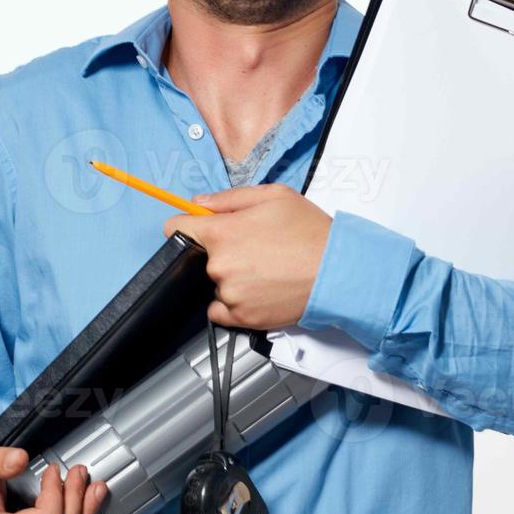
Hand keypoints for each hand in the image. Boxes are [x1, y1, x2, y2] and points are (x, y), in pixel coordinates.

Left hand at [164, 183, 332, 330]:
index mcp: (222, 232)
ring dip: (233, 278)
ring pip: (216, 283)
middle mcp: (220, 265)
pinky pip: (221, 310)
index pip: (176, 228)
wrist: (338, 271)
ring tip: (265, 270)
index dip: (186, 226)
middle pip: (201, 258)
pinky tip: (259, 290)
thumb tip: (200, 203)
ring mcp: (230, 294)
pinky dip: (235, 303)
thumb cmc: (311, 232)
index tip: (196, 230)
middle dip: (222, 252)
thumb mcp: (274, 196)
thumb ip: (230, 198)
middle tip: (255, 248)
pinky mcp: (242, 317)